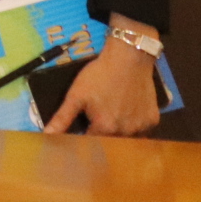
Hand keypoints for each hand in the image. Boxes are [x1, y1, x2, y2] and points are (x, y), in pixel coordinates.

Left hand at [45, 20, 162, 135]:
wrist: (129, 58)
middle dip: (102, 135)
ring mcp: (142, 127)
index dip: (84, 138)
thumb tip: (47, 135)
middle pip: (110, 142)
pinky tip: (127, 112)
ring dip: (119, 132)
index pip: (91, 143)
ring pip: (127, 138)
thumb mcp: (76, 94)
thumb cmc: (99, 75)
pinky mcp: (153, 119)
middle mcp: (126, 133)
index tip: (81, 130)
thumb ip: (63, 118)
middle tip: (97, 119)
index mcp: (105, 128)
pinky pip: (141, 130)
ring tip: (112, 115)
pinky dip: (133, 125)